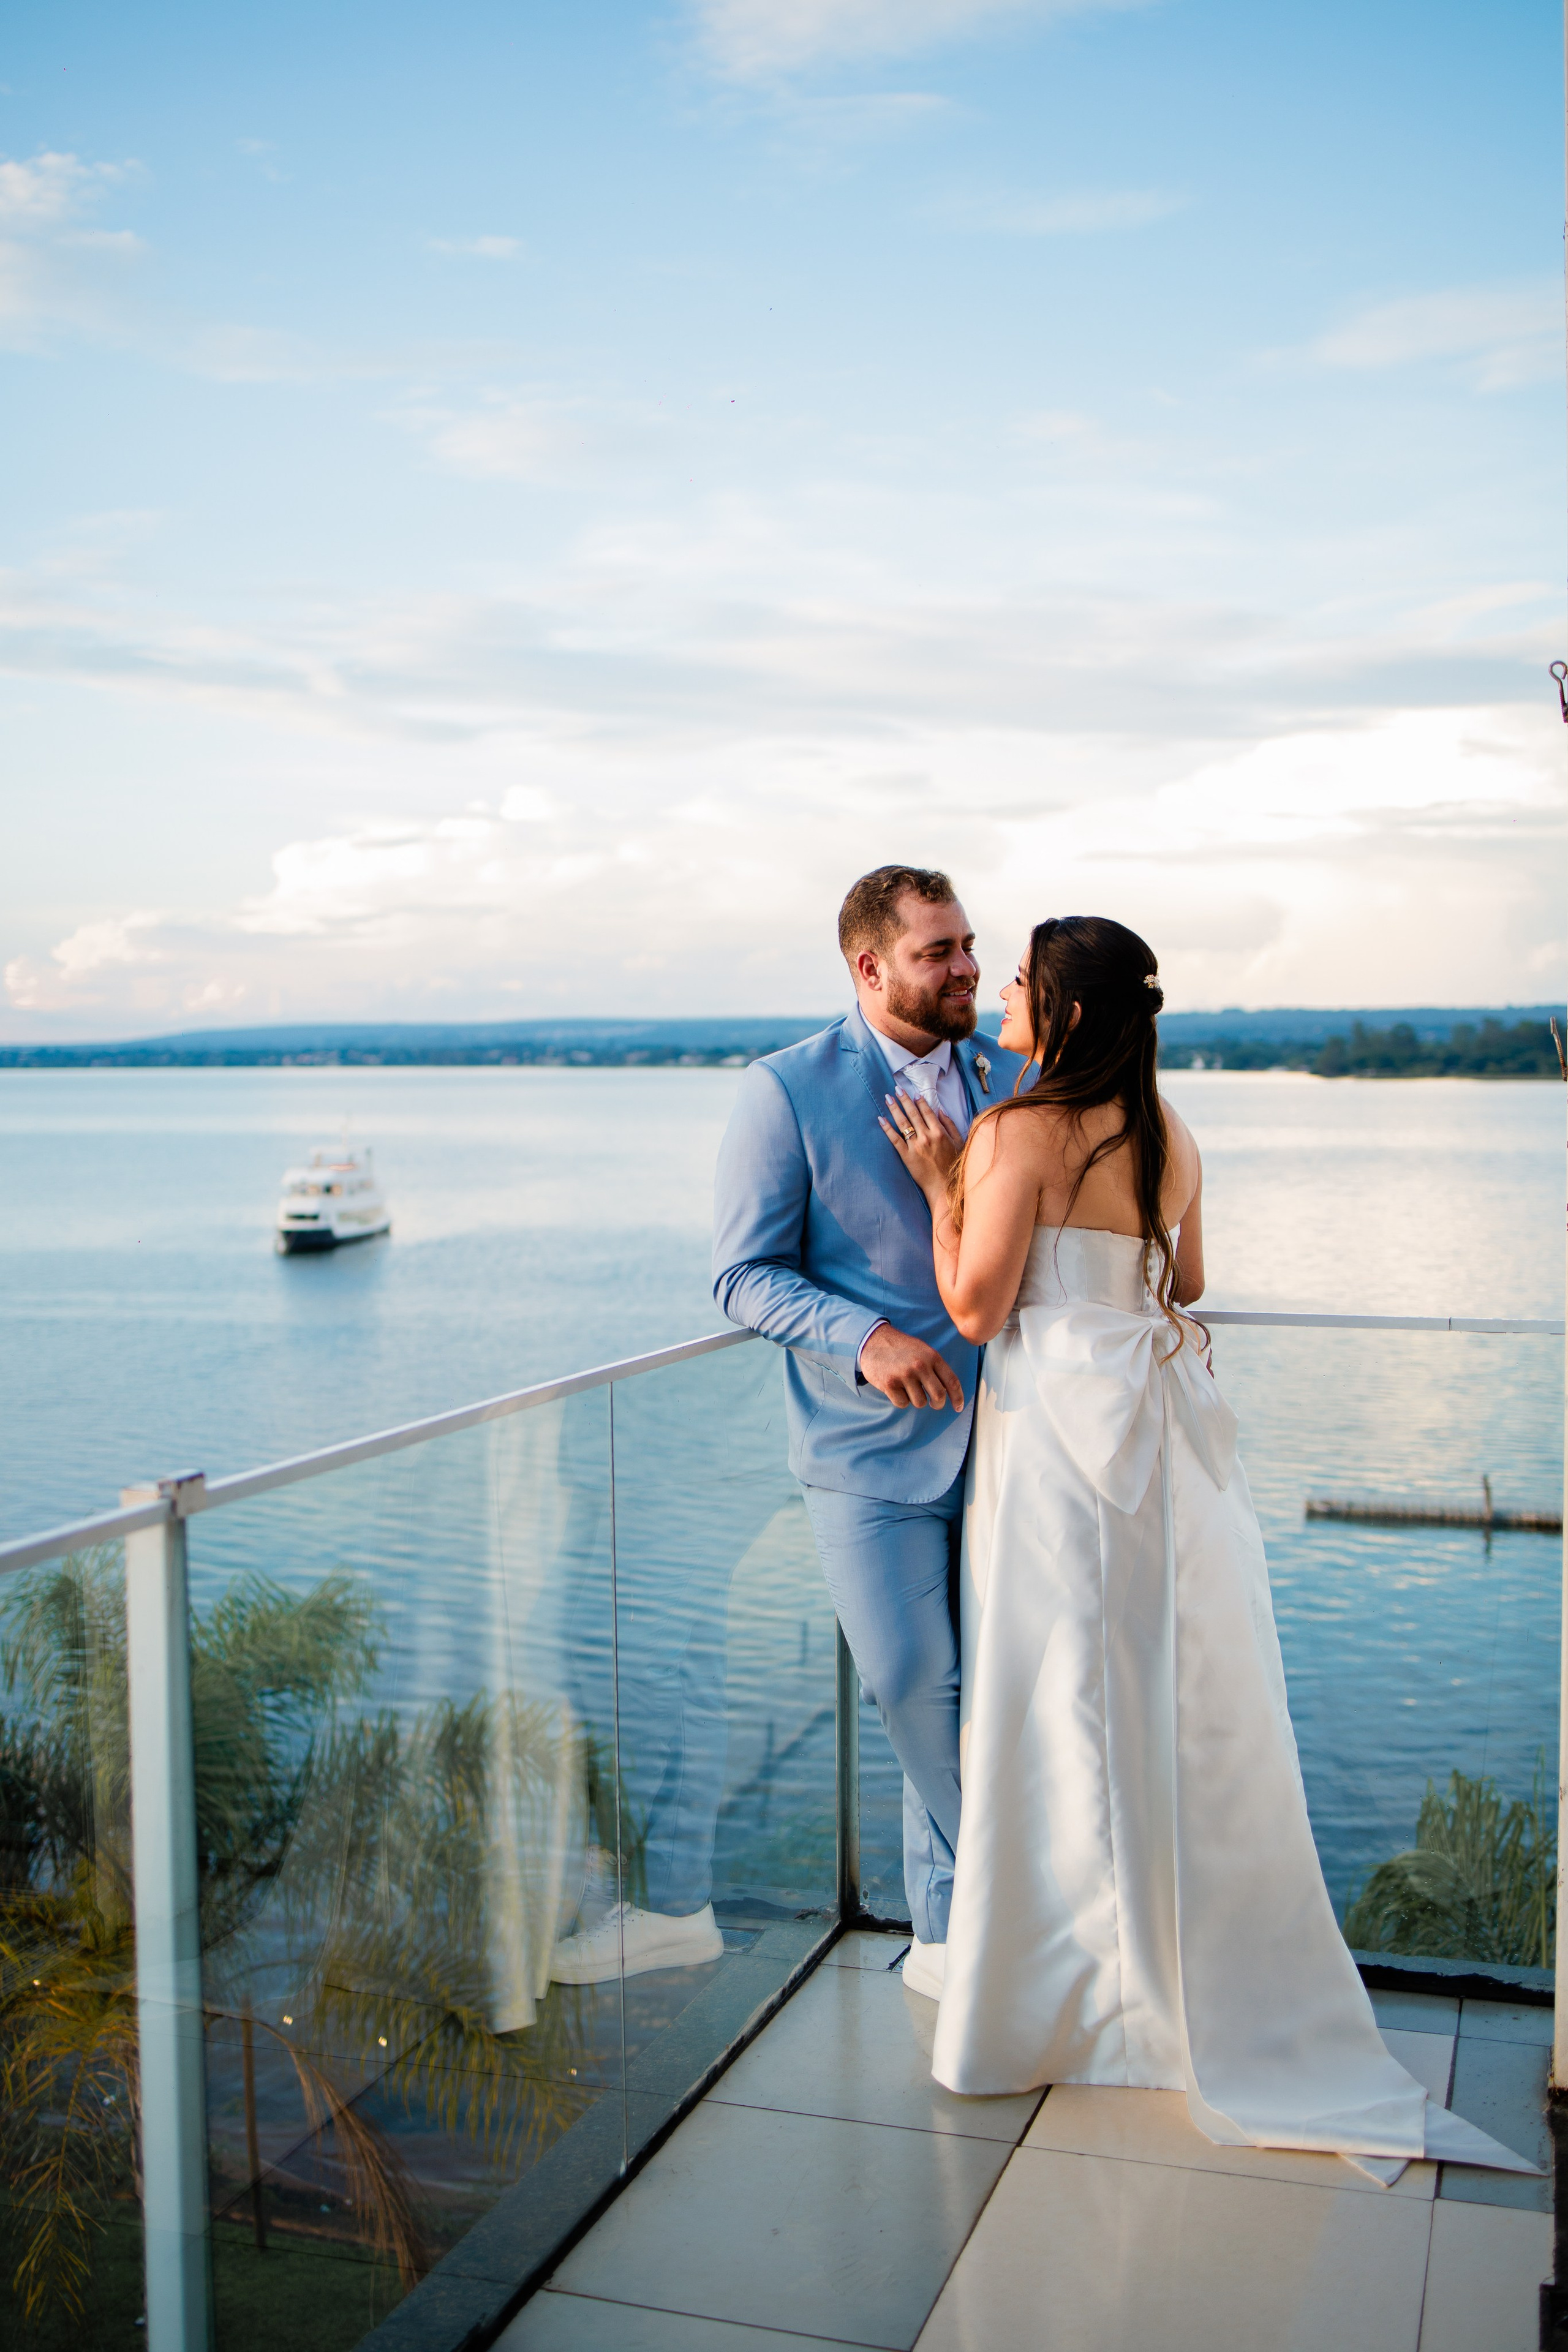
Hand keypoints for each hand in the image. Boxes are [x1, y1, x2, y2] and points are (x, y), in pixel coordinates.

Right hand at [859, 1322, 964, 1411]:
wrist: (873, 1340)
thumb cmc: (901, 1348)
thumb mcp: (923, 1350)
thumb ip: (936, 1367)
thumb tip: (948, 1391)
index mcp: (932, 1356)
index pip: (952, 1381)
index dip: (958, 1398)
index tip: (958, 1408)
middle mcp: (920, 1366)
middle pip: (938, 1396)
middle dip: (938, 1404)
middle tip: (933, 1404)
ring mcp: (904, 1375)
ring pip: (919, 1402)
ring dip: (915, 1399)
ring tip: (907, 1386)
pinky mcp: (889, 1384)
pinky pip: (902, 1403)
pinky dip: (900, 1399)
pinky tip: (896, 1387)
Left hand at [878, 1087, 960, 1202]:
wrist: (945, 1187)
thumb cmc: (953, 1166)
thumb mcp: (959, 1143)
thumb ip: (950, 1126)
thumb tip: (941, 1110)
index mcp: (940, 1132)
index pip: (927, 1112)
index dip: (919, 1101)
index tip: (914, 1094)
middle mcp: (927, 1137)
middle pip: (913, 1114)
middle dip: (904, 1100)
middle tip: (896, 1089)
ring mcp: (916, 1146)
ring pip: (903, 1123)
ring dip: (894, 1109)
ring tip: (887, 1098)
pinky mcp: (907, 1156)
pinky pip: (894, 1140)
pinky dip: (887, 1129)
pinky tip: (881, 1119)